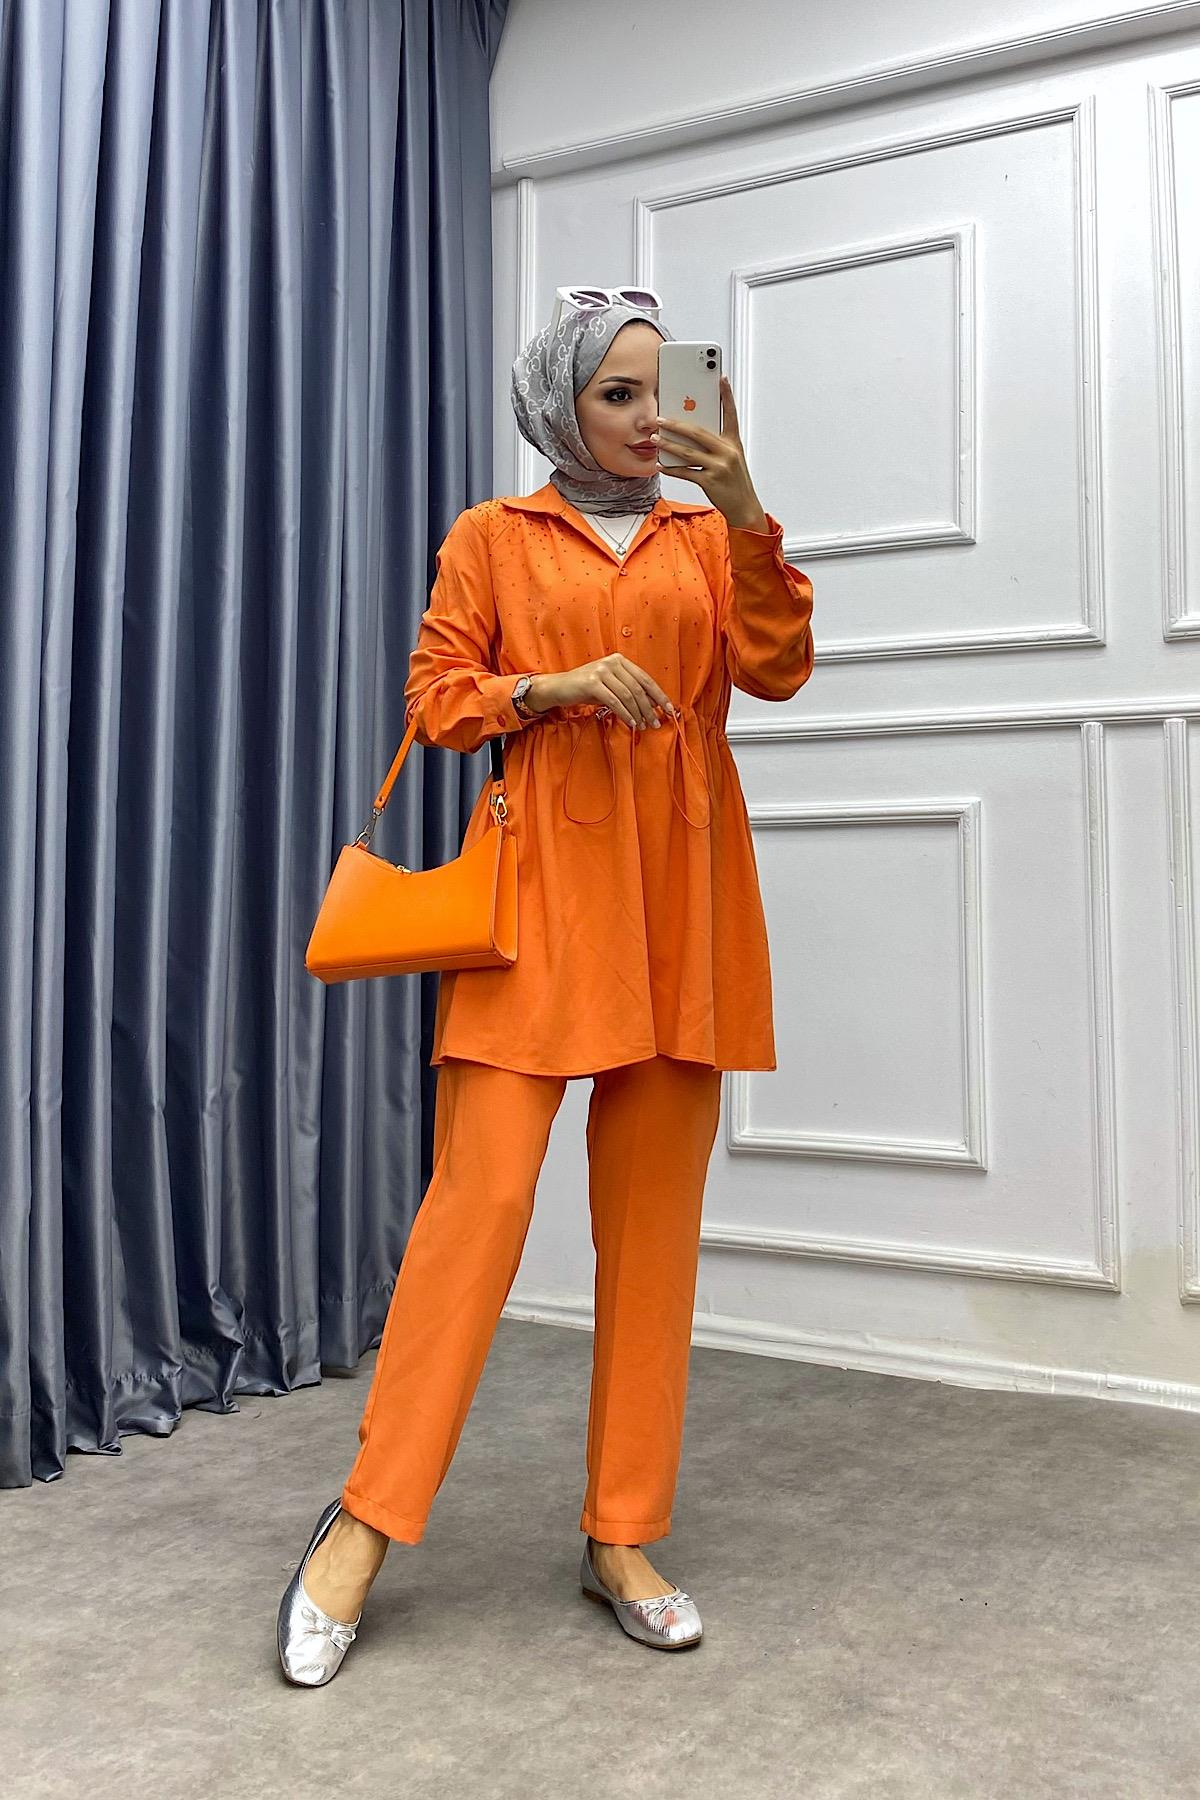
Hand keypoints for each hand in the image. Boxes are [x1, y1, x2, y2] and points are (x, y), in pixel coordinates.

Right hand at [536, 657, 676, 731]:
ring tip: (642, 726)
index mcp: (620, 660)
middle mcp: (612, 662)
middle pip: (638, 689)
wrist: (559, 687)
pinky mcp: (592, 683)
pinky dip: (625, 714)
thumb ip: (630, 691)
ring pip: (628, 696)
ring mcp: (601, 671)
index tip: (669, 710)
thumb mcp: (611, 685)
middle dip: (649, 709)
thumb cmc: (586, 688)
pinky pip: (614, 701)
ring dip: (638, 714)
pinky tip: (630, 723)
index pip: (645, 678)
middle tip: (656, 723)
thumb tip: (653, 706)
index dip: (659, 695)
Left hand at [652, 374, 768, 529]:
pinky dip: (671, 468)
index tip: (721, 378)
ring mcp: (719, 467)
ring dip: (668, 445)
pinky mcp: (710, 482)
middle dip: (676, 424)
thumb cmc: (735, 482)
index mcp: (734, 443)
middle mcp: (728, 452)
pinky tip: (661, 464)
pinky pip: (685, 472)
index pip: (731, 414)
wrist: (745, 508)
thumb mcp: (731, 459)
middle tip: (660, 419)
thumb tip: (689, 435)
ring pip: (688, 452)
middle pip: (698, 432)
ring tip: (656, 438)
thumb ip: (715, 445)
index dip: (727, 395)